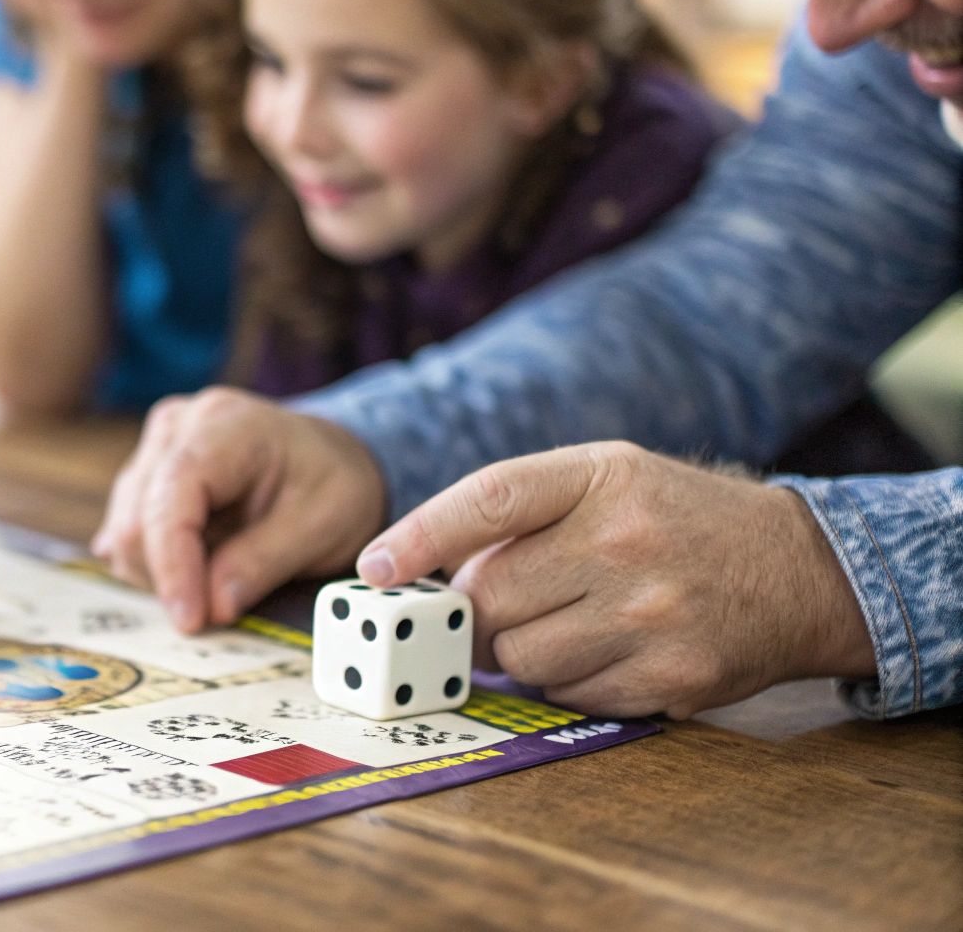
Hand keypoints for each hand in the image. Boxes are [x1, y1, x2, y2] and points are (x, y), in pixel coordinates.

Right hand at [91, 388, 388, 632]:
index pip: (172, 496)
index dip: (173, 564)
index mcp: (225, 426)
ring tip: (221, 576)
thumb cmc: (332, 484)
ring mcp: (153, 448)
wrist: (328, 458)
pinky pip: (127, 532)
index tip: (191, 620)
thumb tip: (212, 608)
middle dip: (170, 578)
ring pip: (124, 531)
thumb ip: (263, 564)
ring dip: (163, 573)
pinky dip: (157, 564)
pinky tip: (198, 563)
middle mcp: (176, 427)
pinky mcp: (143, 474)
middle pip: (136, 519)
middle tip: (218, 610)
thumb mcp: (322, 527)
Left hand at [356, 441, 875, 718]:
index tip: (373, 567)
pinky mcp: (671, 677)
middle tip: (509, 599)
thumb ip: (519, 510)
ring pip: (519, 657)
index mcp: (602, 477)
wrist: (800, 570)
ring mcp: (651, 614)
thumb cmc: (676, 518)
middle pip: (490, 597)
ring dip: (521, 648)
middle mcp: (625, 541)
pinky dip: (568, 680)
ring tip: (570, 618)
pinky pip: (567, 695)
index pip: (489, 501)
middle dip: (479, 607)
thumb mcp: (606, 477)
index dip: (420, 536)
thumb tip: (422, 573)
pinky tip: (607, 648)